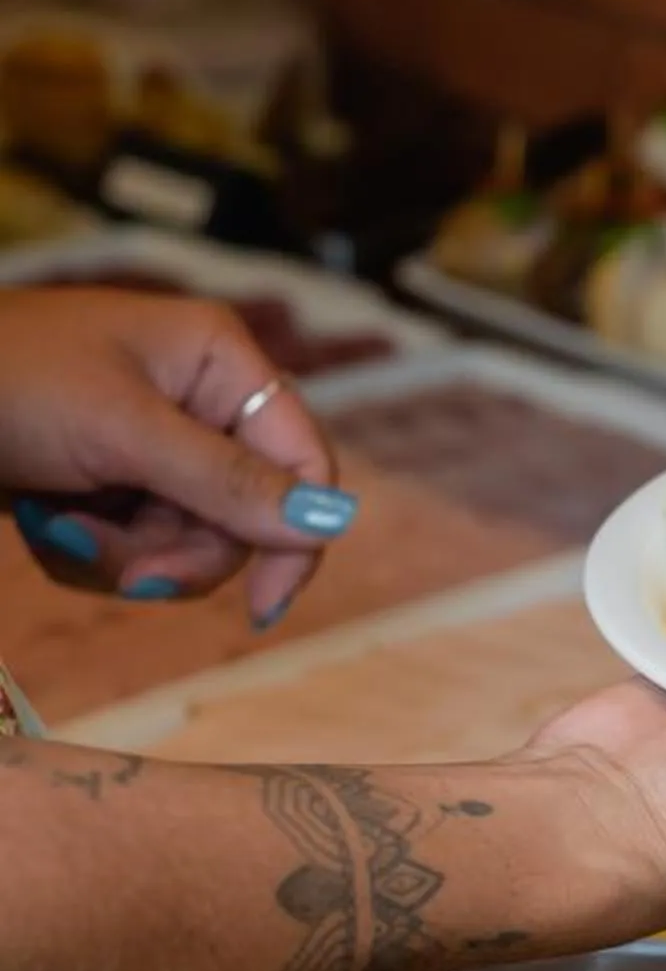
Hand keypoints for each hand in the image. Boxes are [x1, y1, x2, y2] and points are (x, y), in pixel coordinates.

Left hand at [0, 287, 352, 626]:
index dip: (293, 535)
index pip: (300, 460)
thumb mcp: (121, 431)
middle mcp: (196, 401)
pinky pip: (131, 547)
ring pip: (182, 542)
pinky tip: (42, 522)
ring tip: (58, 527)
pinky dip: (87, 552)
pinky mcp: (105, 481)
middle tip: (122, 570)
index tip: (262, 608)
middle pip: (242, 517)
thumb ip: (225, 480)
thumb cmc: (8, 380)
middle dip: (175, 550)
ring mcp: (149, 445)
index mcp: (218, 362)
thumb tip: (329, 522)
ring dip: (120, 554)